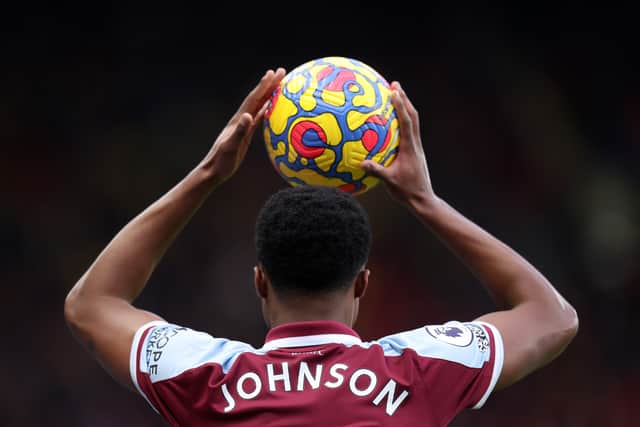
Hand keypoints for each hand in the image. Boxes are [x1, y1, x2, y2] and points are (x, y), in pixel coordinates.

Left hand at [203, 68, 285, 181]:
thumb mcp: (231, 146)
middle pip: (258, 98)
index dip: (263, 86)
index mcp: (238, 120)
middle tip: (281, 71)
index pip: (253, 99)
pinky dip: (267, 110)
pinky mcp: (246, 134)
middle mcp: (241, 119)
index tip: (273, 73)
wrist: (214, 170)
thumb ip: (240, 131)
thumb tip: (248, 116)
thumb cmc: (221, 161)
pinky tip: (273, 107)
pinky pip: (260, 118)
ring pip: (259, 106)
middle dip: (269, 84)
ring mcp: (244, 126)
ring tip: (279, 84)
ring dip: (269, 94)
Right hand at [360, 82, 436, 208]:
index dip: (401, 105)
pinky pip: (410, 131)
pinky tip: (393, 120)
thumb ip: (376, 171)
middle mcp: (415, 144)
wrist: (423, 200)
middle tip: (394, 84)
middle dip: (404, 99)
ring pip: (413, 122)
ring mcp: (416, 147)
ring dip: (405, 107)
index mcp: (410, 148)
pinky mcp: (415, 152)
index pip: (406, 122)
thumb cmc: (406, 191)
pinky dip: (403, 120)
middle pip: (413, 116)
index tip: (394, 91)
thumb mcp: (389, 181)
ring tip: (396, 95)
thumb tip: (361, 163)